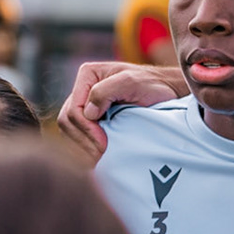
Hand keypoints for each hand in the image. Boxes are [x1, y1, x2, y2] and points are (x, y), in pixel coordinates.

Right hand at [56, 61, 188, 164]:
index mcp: (87, 75)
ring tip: (101, 158)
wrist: (166, 92)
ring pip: (70, 132)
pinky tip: (99, 157)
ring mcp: (85, 105)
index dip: (86, 129)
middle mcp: (82, 89)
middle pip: (67, 121)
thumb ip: (105, 92)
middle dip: (83, 140)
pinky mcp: (91, 120)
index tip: (104, 143)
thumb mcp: (131, 82)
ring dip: (83, 147)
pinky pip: (79, 137)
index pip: (73, 109)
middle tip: (102, 155)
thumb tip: (88, 113)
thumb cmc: (152, 84)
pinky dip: (86, 148)